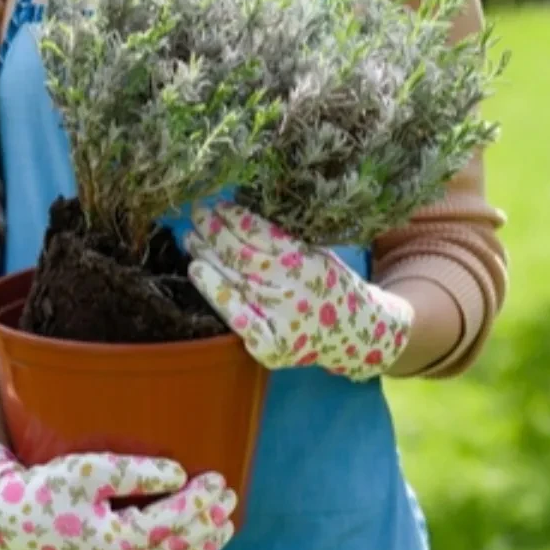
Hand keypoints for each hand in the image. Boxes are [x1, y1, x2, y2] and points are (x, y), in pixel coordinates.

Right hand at [0, 442, 235, 549]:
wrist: (3, 519)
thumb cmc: (44, 487)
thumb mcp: (88, 469)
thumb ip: (135, 472)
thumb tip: (178, 473)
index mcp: (113, 542)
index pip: (170, 523)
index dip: (198, 502)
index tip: (218, 479)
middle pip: (175, 549)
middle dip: (206, 524)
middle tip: (229, 497)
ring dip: (198, 549)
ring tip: (223, 527)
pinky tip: (187, 545)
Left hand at [185, 201, 413, 381]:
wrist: (358, 333)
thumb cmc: (330, 285)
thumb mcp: (318, 254)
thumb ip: (283, 241)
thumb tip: (236, 216)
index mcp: (309, 264)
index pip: (260, 234)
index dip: (233, 217)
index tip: (217, 203)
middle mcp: (292, 293)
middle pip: (239, 256)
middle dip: (213, 231)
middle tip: (197, 213)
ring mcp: (279, 322)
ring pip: (231, 281)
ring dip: (206, 257)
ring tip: (191, 238)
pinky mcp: (268, 345)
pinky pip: (233, 315)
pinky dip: (212, 290)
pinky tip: (197, 270)